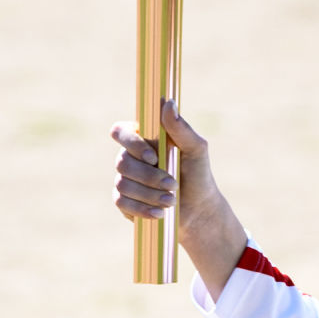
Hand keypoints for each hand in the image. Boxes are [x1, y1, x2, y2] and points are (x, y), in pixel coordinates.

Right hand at [110, 100, 247, 297]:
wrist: (198, 210)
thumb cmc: (198, 175)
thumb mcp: (196, 150)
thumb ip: (181, 128)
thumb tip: (168, 103)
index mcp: (143, 139)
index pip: (120, 131)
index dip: (131, 143)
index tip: (153, 157)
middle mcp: (129, 157)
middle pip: (122, 162)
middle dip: (150, 177)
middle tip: (174, 185)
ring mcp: (124, 179)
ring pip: (122, 184)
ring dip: (150, 194)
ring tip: (171, 200)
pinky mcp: (123, 201)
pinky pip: (122, 203)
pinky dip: (142, 209)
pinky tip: (159, 214)